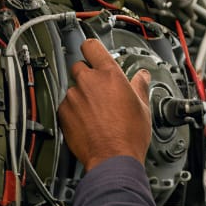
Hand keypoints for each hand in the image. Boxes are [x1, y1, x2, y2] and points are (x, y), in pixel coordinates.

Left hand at [57, 38, 151, 170]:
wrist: (113, 159)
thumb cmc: (129, 136)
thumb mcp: (143, 107)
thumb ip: (139, 86)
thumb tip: (142, 77)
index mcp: (110, 75)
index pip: (91, 46)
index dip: (92, 49)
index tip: (92, 53)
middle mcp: (88, 82)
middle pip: (79, 66)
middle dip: (87, 76)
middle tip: (99, 91)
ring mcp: (73, 97)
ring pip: (73, 88)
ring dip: (81, 96)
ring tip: (95, 113)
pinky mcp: (63, 113)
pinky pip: (66, 106)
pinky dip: (73, 111)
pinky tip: (87, 123)